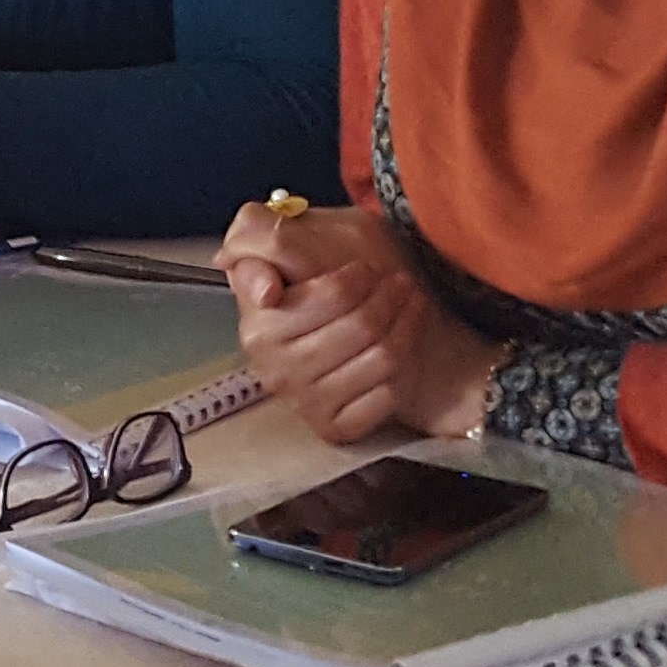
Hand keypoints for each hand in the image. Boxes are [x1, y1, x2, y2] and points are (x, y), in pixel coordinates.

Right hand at [214, 201, 498, 443]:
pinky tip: (405, 339)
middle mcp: (271, 365)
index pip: (321, 296)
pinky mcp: (332, 426)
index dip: (348, 282)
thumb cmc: (338, 283)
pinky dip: (407, 360)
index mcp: (258, 321)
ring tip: (409, 303)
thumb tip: (261, 289)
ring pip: (379, 354)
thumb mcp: (311, 241)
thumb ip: (271, 240)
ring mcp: (302, 399)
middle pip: (358, 322)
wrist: (374, 331)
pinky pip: (387, 391)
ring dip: (405, 323)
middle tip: (398, 281)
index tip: (364, 271)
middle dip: (387, 295)